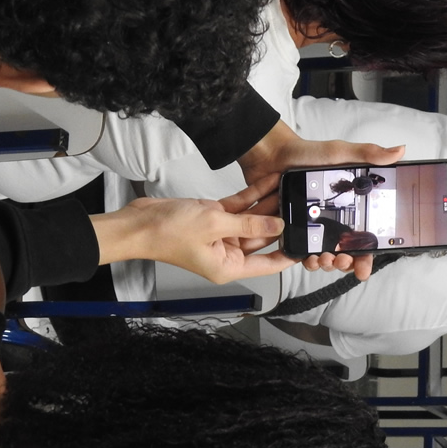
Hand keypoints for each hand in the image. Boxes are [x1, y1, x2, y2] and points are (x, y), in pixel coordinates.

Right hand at [94, 190, 293, 283]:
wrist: (138, 223)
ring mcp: (221, 235)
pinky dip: (251, 196)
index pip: (269, 264)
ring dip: (268, 203)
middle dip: (281, 220)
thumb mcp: (216, 226)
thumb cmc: (168, 233)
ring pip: (252, 219)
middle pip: (262, 238)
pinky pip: (238, 208)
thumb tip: (277, 224)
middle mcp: (228, 254)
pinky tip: (269, 181)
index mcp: (230, 266)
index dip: (289, 254)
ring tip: (290, 187)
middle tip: (302, 204)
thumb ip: (249, 223)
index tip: (308, 244)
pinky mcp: (213, 218)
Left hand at [237, 122, 403, 279]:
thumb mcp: (341, 152)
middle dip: (347, 263)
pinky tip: (309, 258)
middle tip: (343, 260)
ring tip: (324, 259)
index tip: (365, 267)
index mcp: (351, 205)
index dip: (367, 255)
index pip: (365, 237)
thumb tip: (399, 151)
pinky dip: (307, 259)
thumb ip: (369, 154)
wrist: (272, 155)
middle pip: (347, 252)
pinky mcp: (295, 230)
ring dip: (328, 263)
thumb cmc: (306, 153)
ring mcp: (314, 226)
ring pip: (326, 256)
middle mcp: (334, 219)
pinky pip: (303, 251)